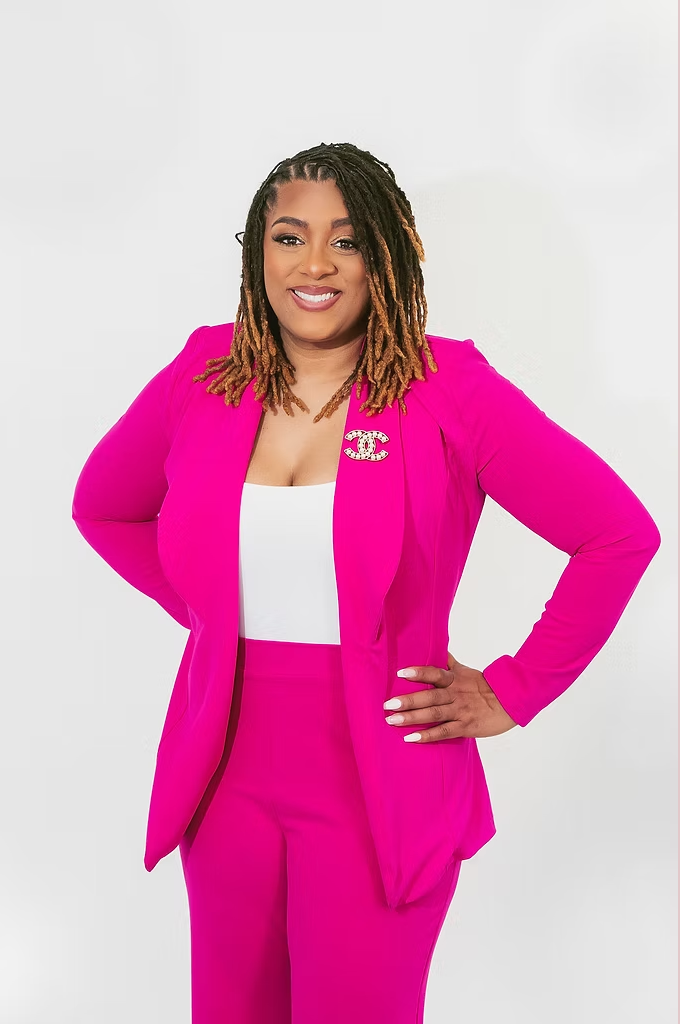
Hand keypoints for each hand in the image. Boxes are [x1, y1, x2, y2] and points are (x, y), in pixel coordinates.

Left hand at [383, 651, 517, 740]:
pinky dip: (427, 736)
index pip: (435, 673)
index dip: (418, 673)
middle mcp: (455, 694)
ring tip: (392, 721)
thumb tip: (437, 647)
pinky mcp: (465, 727)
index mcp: (455, 679)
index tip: (400, 673)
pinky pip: (443, 732)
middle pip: (429, 696)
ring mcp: (460, 711)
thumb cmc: (485, 686)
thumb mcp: (466, 671)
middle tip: (387, 705)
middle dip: (407, 700)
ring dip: (411, 718)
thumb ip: (448, 662)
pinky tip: (410, 738)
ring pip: (433, 714)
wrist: (510, 702)